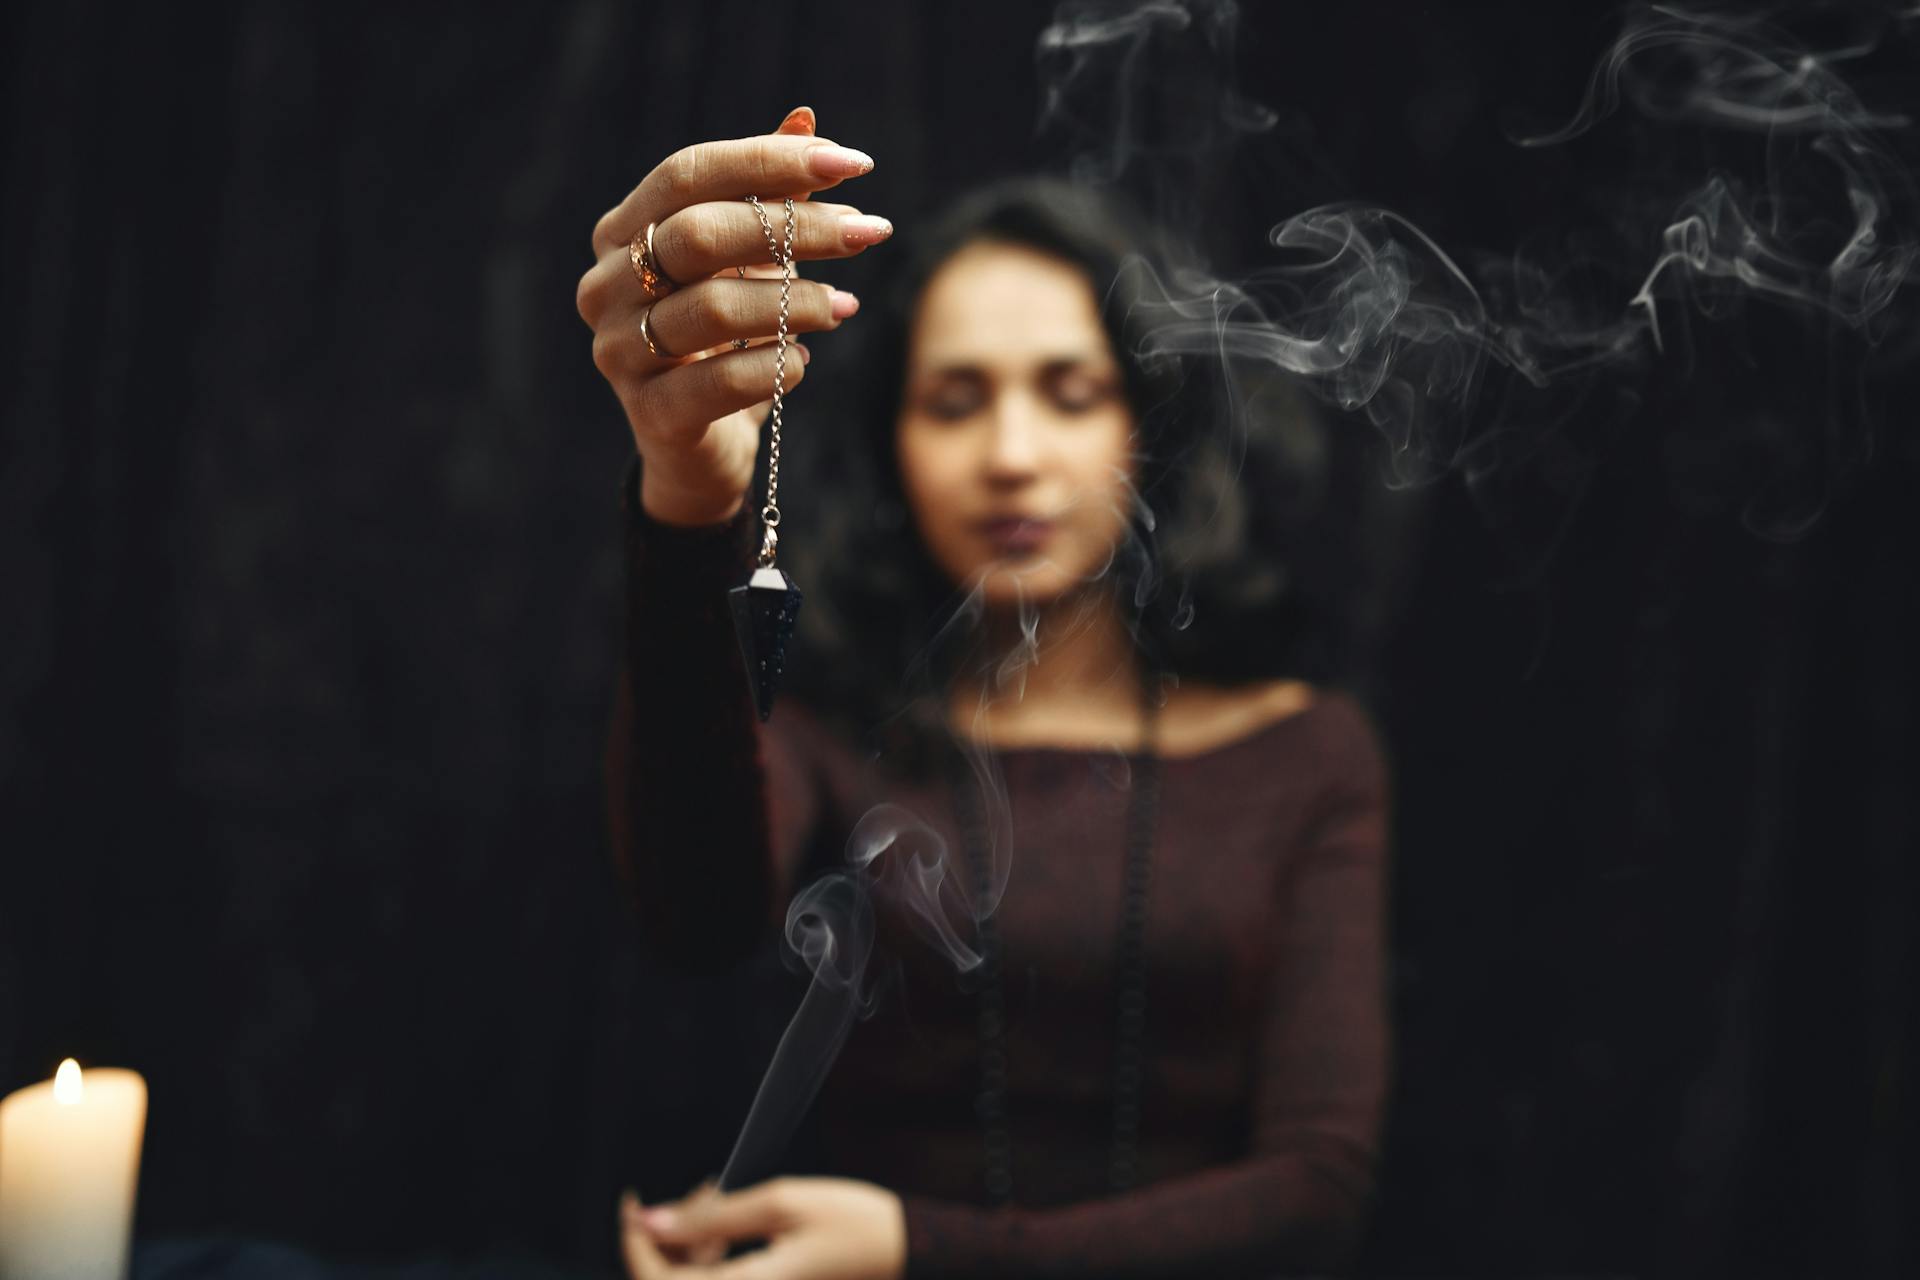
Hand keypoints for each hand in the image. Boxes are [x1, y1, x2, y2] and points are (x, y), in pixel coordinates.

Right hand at [575, 106, 891, 526]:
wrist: (698, 448)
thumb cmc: (724, 340)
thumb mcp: (747, 262)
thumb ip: (767, 195)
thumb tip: (807, 120)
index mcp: (622, 232)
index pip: (689, 173)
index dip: (770, 161)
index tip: (854, 165)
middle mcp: (605, 286)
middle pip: (700, 234)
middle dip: (797, 227)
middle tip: (869, 232)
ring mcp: (619, 352)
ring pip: (713, 308)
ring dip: (796, 302)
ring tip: (845, 307)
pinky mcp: (651, 415)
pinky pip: (721, 381)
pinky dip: (776, 367)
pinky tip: (804, 362)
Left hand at [618, 1177, 905, 1279]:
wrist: (906, 1251)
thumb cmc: (854, 1224)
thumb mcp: (782, 1203)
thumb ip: (712, 1216)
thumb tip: (651, 1222)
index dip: (634, 1244)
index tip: (633, 1204)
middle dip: (668, 1237)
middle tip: (699, 1191)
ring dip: (691, 1244)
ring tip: (717, 1197)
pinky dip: (712, 1256)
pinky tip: (730, 1223)